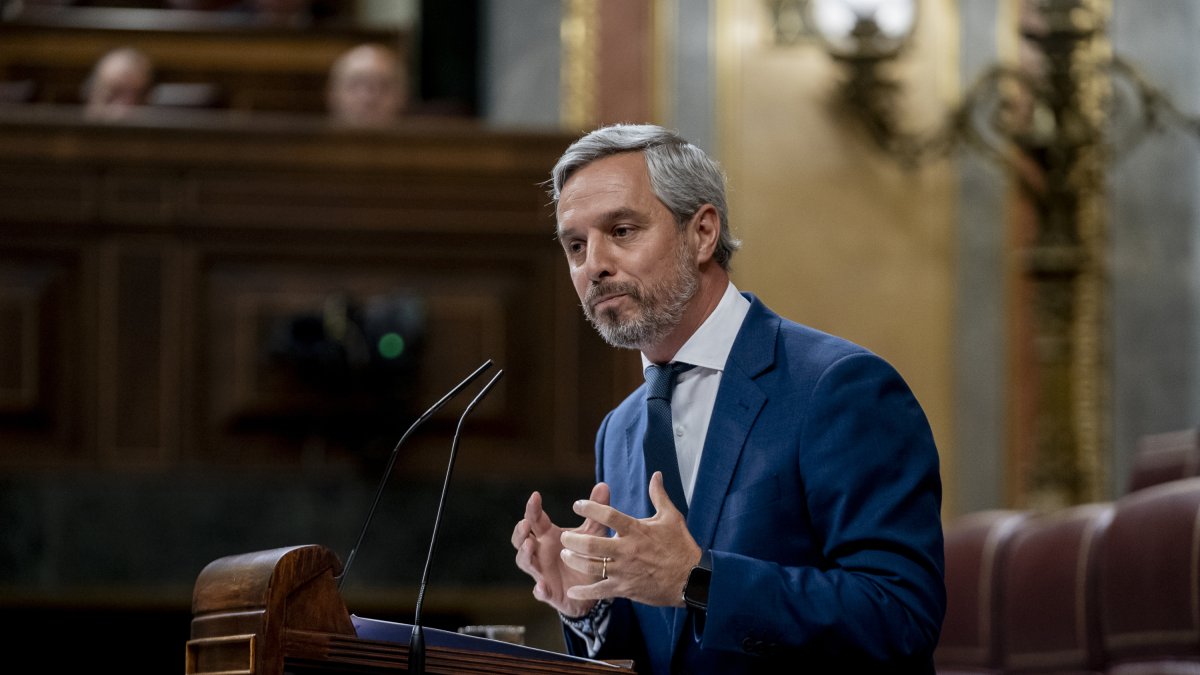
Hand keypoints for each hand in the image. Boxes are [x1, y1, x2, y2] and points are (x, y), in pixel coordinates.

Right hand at [512, 482, 610, 617]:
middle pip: (521, 540)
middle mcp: (540, 552)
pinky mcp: (548, 592)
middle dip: (520, 531)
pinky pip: (539, 592)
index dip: (532, 508)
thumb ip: (596, 512)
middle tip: (525, 523)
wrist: (591, 588)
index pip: (535, 519)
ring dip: (525, 554)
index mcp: (547, 535)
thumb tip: (603, 484)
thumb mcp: (593, 533)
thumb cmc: (586, 554)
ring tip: (530, 545)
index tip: (535, 496)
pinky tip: (542, 586)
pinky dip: (539, 590)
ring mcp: (541, 571)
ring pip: (525, 563)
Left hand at [559, 472, 701, 607]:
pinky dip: (585, 592)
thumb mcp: (671, 517)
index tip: (577, 505)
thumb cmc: (681, 546)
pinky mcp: (626, 589)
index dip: (590, 508)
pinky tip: (572, 592)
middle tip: (565, 536)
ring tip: (566, 555)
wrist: (692, 579)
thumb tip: (656, 474)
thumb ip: (659, 495)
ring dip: (574, 561)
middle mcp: (627, 550)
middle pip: (592, 544)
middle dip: (573, 539)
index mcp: (636, 530)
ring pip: (591, 566)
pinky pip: (601, 591)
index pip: (608, 515)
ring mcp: (625, 571)